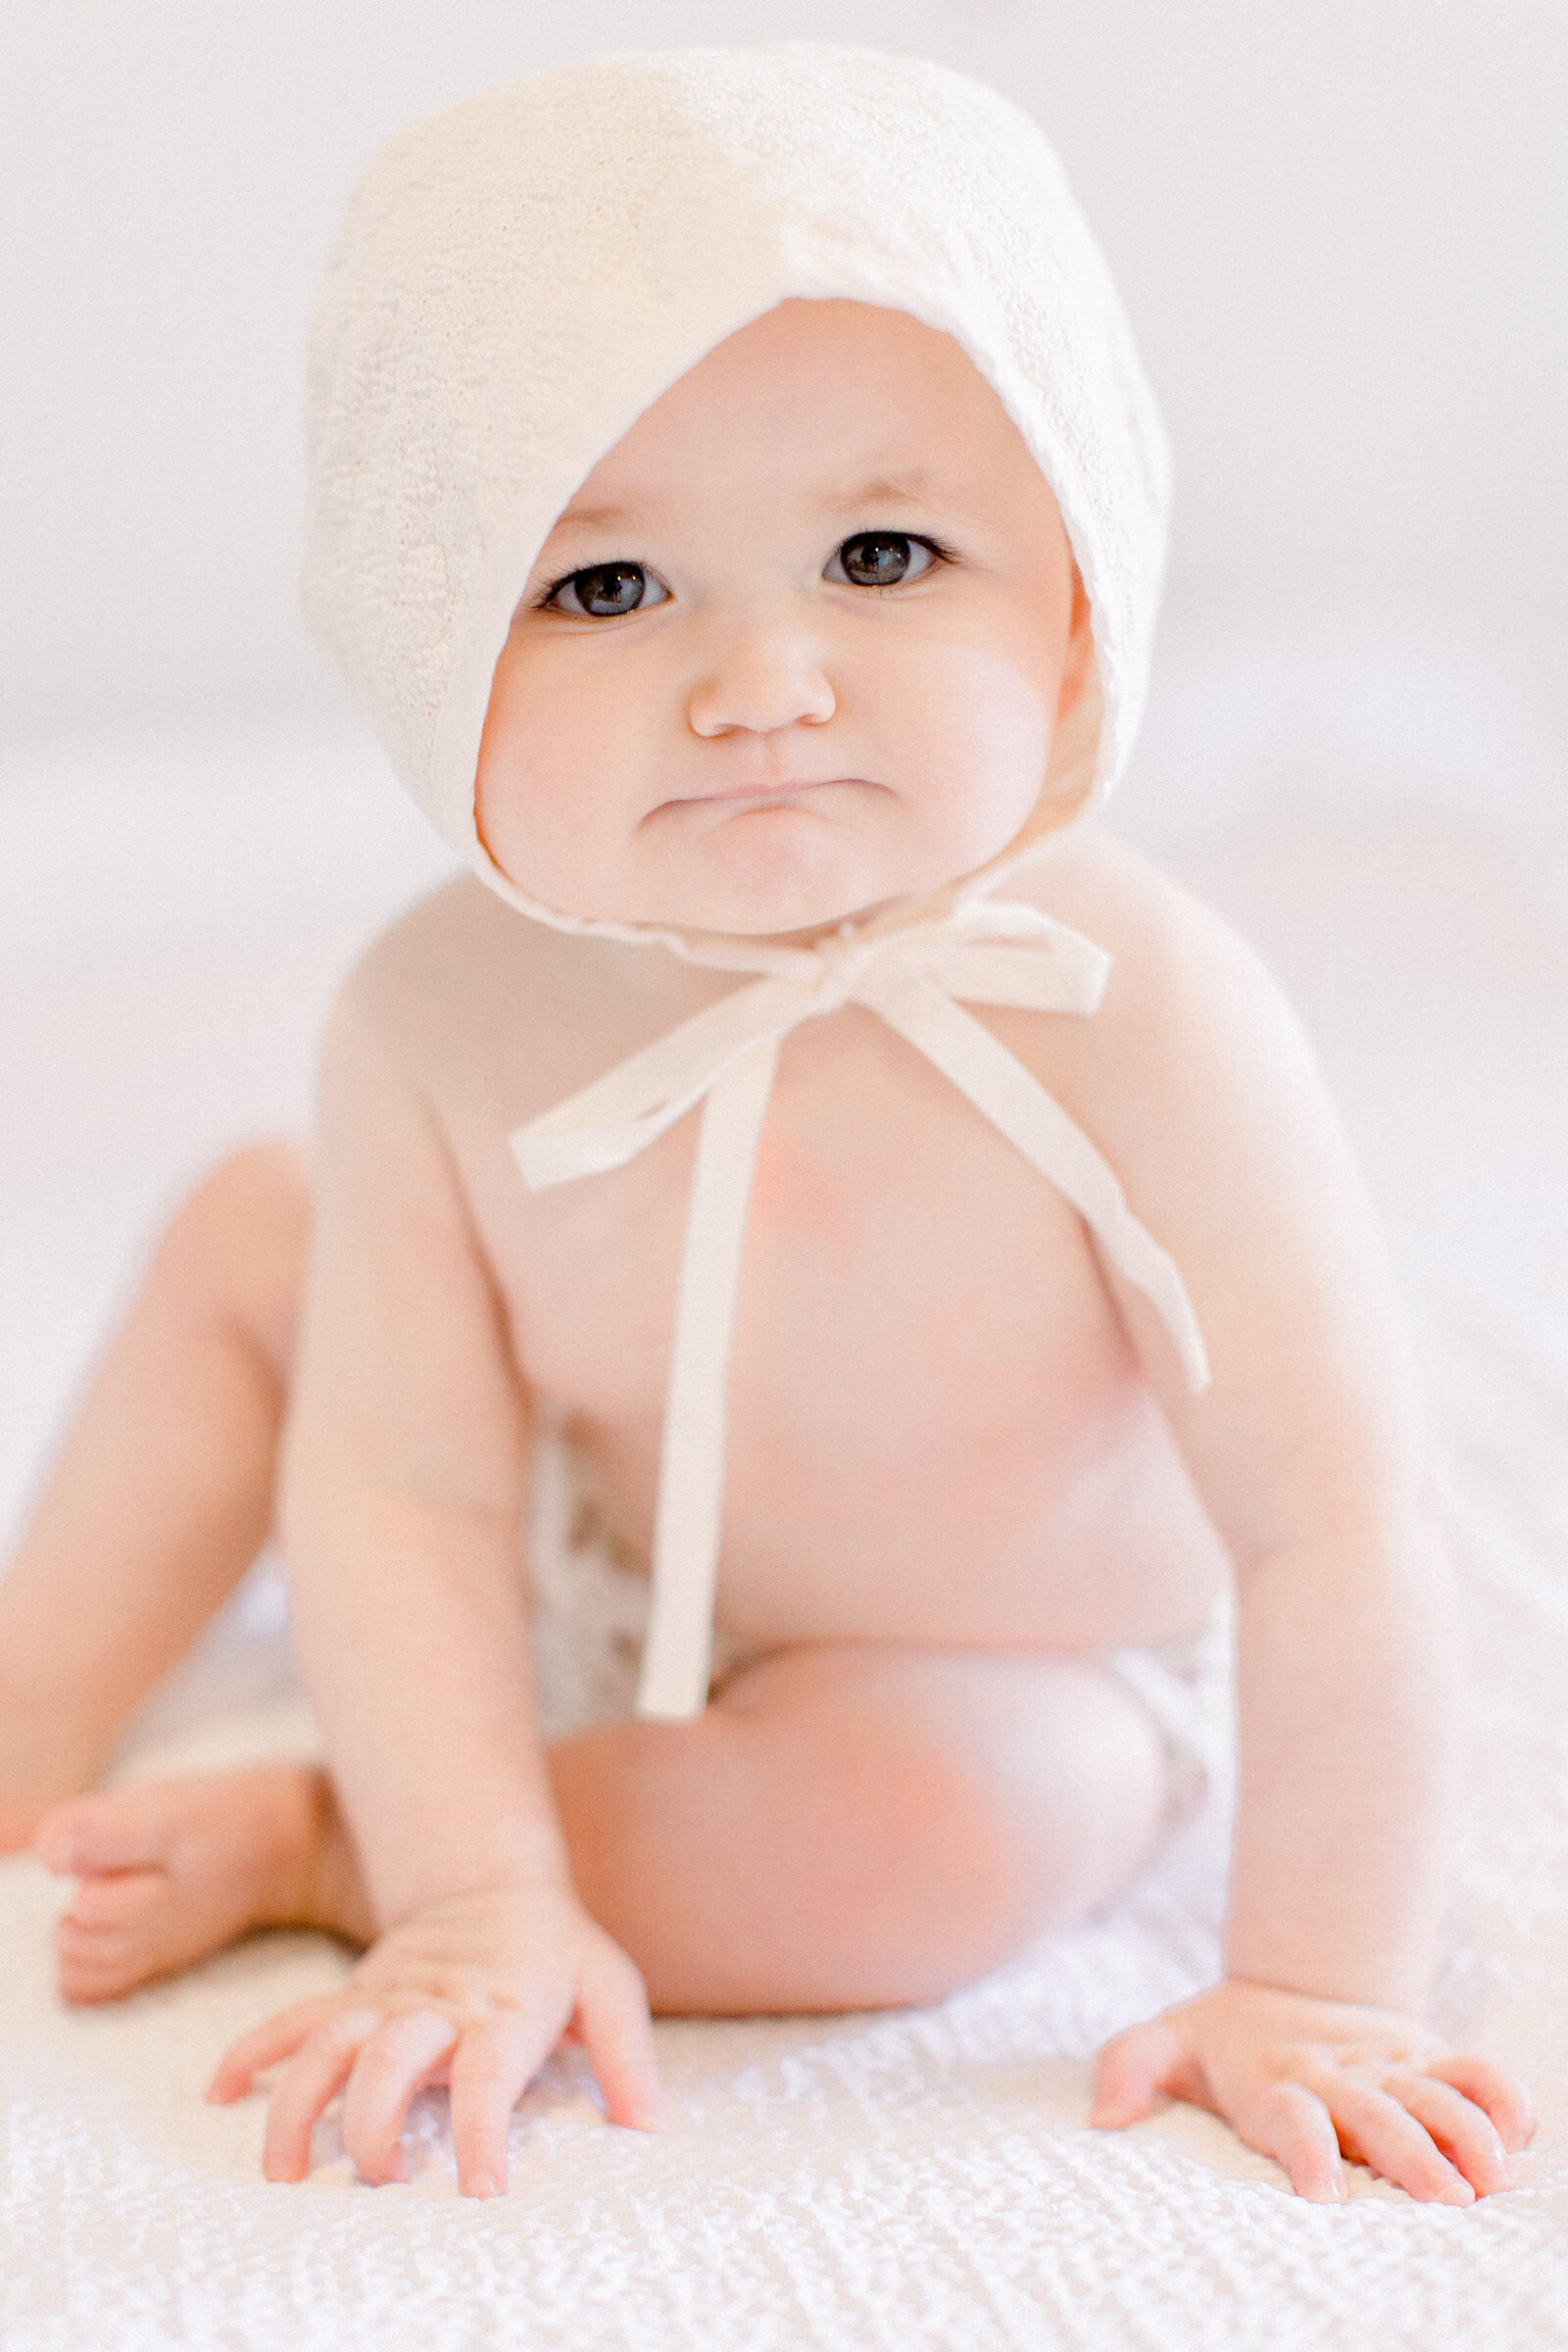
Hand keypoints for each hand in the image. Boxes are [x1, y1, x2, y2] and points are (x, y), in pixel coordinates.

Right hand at [207, 1880, 663, 2195]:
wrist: (494, 1879)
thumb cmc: (556, 1950)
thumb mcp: (608, 1985)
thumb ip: (628, 2055)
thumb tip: (650, 2129)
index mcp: (504, 2009)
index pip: (489, 2073)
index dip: (481, 2131)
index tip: (478, 2190)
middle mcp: (437, 2007)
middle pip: (391, 2061)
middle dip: (377, 2125)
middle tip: (383, 2181)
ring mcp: (386, 2000)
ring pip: (328, 2044)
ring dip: (299, 2104)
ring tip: (284, 2170)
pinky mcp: (353, 1997)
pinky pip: (294, 2019)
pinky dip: (253, 2049)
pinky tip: (221, 2090)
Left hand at [1090, 1979, 1532, 2203]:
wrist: (1286, 1984)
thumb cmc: (1220, 2041)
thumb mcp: (1164, 2042)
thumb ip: (1127, 2068)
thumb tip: (1101, 2116)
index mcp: (1275, 2080)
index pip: (1291, 2117)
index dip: (1307, 2151)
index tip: (1322, 2194)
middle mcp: (1338, 2075)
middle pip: (1380, 2114)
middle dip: (1414, 2154)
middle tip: (1446, 2199)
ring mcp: (1387, 2064)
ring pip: (1436, 2093)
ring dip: (1468, 2131)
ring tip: (1492, 2175)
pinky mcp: (1426, 2055)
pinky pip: (1473, 2069)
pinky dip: (1501, 2095)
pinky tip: (1521, 2129)